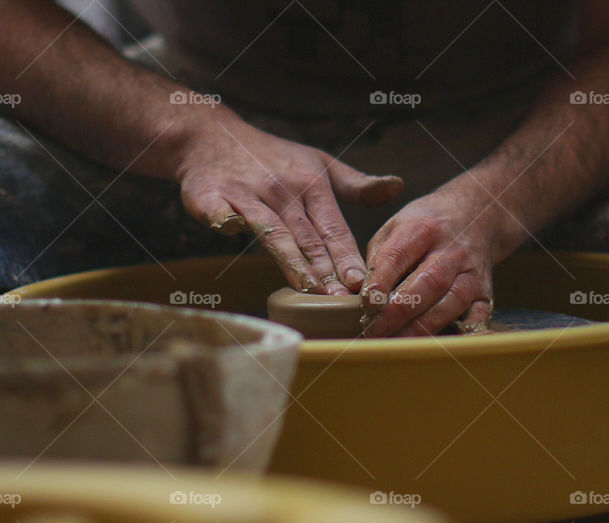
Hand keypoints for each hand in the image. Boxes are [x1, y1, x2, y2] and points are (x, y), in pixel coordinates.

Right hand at [177, 117, 402, 294]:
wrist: (212, 135)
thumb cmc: (272, 158)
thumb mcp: (319, 164)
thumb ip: (356, 185)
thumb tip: (397, 187)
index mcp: (312, 186)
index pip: (334, 230)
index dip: (348, 257)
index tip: (363, 284)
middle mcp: (283, 192)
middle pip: (307, 238)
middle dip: (326, 271)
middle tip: (342, 301)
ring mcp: (247, 194)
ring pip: (272, 231)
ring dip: (290, 258)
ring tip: (308, 287)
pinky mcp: (211, 195)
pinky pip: (217, 208)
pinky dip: (223, 216)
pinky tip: (230, 228)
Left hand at [361, 178, 507, 336]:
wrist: (478, 216)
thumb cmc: (428, 226)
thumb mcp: (396, 226)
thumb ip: (379, 258)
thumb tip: (360, 293)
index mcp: (423, 229)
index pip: (399, 255)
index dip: (381, 281)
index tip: (366, 304)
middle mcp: (451, 250)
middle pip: (428, 282)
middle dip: (399, 311)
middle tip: (374, 330)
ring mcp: (471, 274)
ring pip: (451, 303)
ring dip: (422, 327)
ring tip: (396, 343)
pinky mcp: (485, 293)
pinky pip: (477, 317)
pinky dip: (459, 334)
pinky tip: (434, 345)